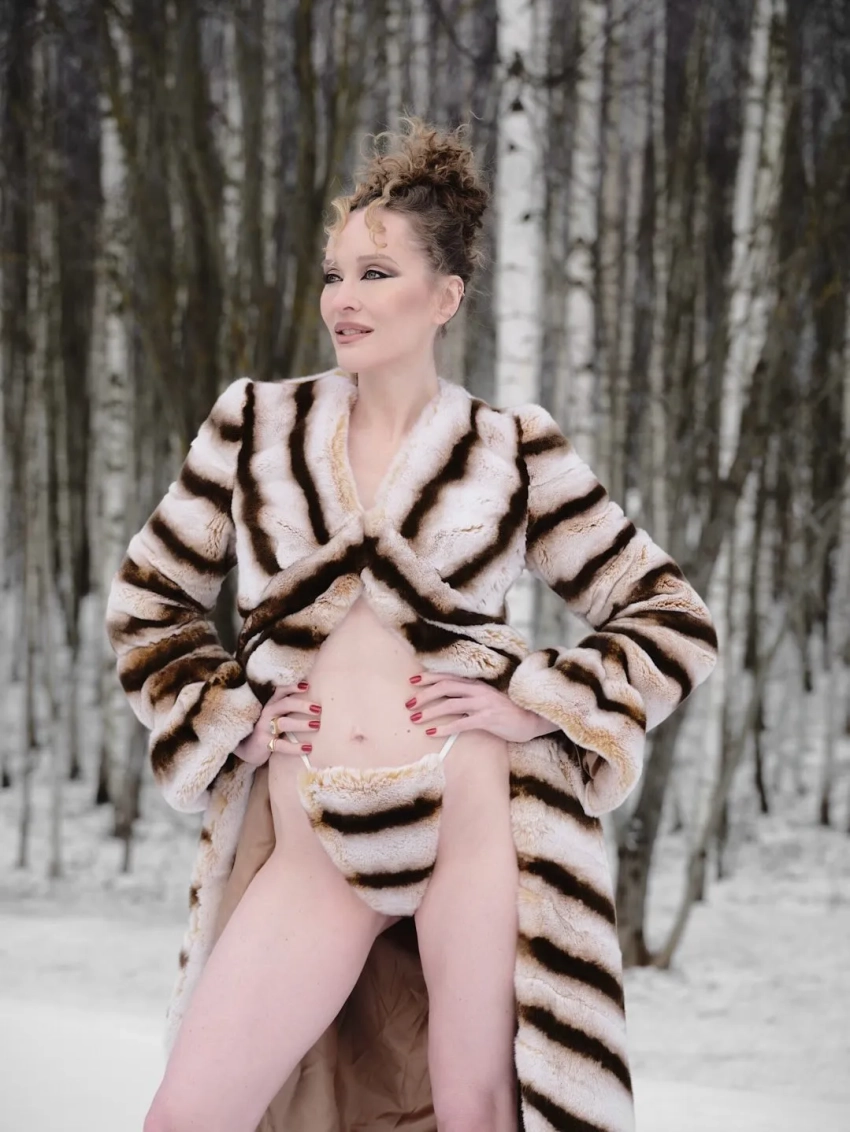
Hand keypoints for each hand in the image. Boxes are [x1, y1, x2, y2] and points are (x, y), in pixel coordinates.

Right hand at [235, 682, 320, 765]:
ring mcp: (265, 728)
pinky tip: (308, 747)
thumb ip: (289, 707)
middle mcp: (268, 712)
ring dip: (301, 724)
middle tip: (318, 708)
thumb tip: (315, 703)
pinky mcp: (264, 743)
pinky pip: (281, 745)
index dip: (293, 687)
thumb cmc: (268, 728)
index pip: (281, 690)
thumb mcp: (276, 715)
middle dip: (302, 705)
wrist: (247, 748)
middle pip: (285, 704)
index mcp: (272, 703)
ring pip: (284, 723)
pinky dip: (295, 747)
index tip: (307, 685)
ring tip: (316, 725)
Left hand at [404, 673, 556, 743]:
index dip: (429, 678)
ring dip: (430, 712)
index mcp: (477, 684)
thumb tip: (447, 702)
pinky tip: (432, 733)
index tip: (412, 680)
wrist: (531, 720)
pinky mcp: (488, 719)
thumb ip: (469, 697)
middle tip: (408, 704)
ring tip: (415, 719)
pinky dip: (445, 728)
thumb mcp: (487, 699)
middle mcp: (478, 690)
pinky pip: (462, 723)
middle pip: (445, 687)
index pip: (448, 677)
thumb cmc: (507, 712)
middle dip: (424, 695)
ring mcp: (483, 704)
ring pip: (450, 705)